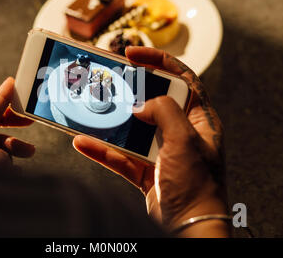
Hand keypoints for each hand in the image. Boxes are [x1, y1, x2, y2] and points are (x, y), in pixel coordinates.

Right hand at [73, 47, 228, 236]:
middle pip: (151, 101)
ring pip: (131, 129)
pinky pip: (119, 156)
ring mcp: (161, 152)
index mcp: (199, 119)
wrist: (190, 228)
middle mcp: (180, 133)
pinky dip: (101, 150)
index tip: (133, 53)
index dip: (159, 60)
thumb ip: (164, 112)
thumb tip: (141, 105)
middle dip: (128, 89)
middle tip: (107, 77)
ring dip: (109, 121)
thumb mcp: (184, 140)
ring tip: (90, 107)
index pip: (182, 79)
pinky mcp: (145, 171)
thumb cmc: (197, 186)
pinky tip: (83, 142)